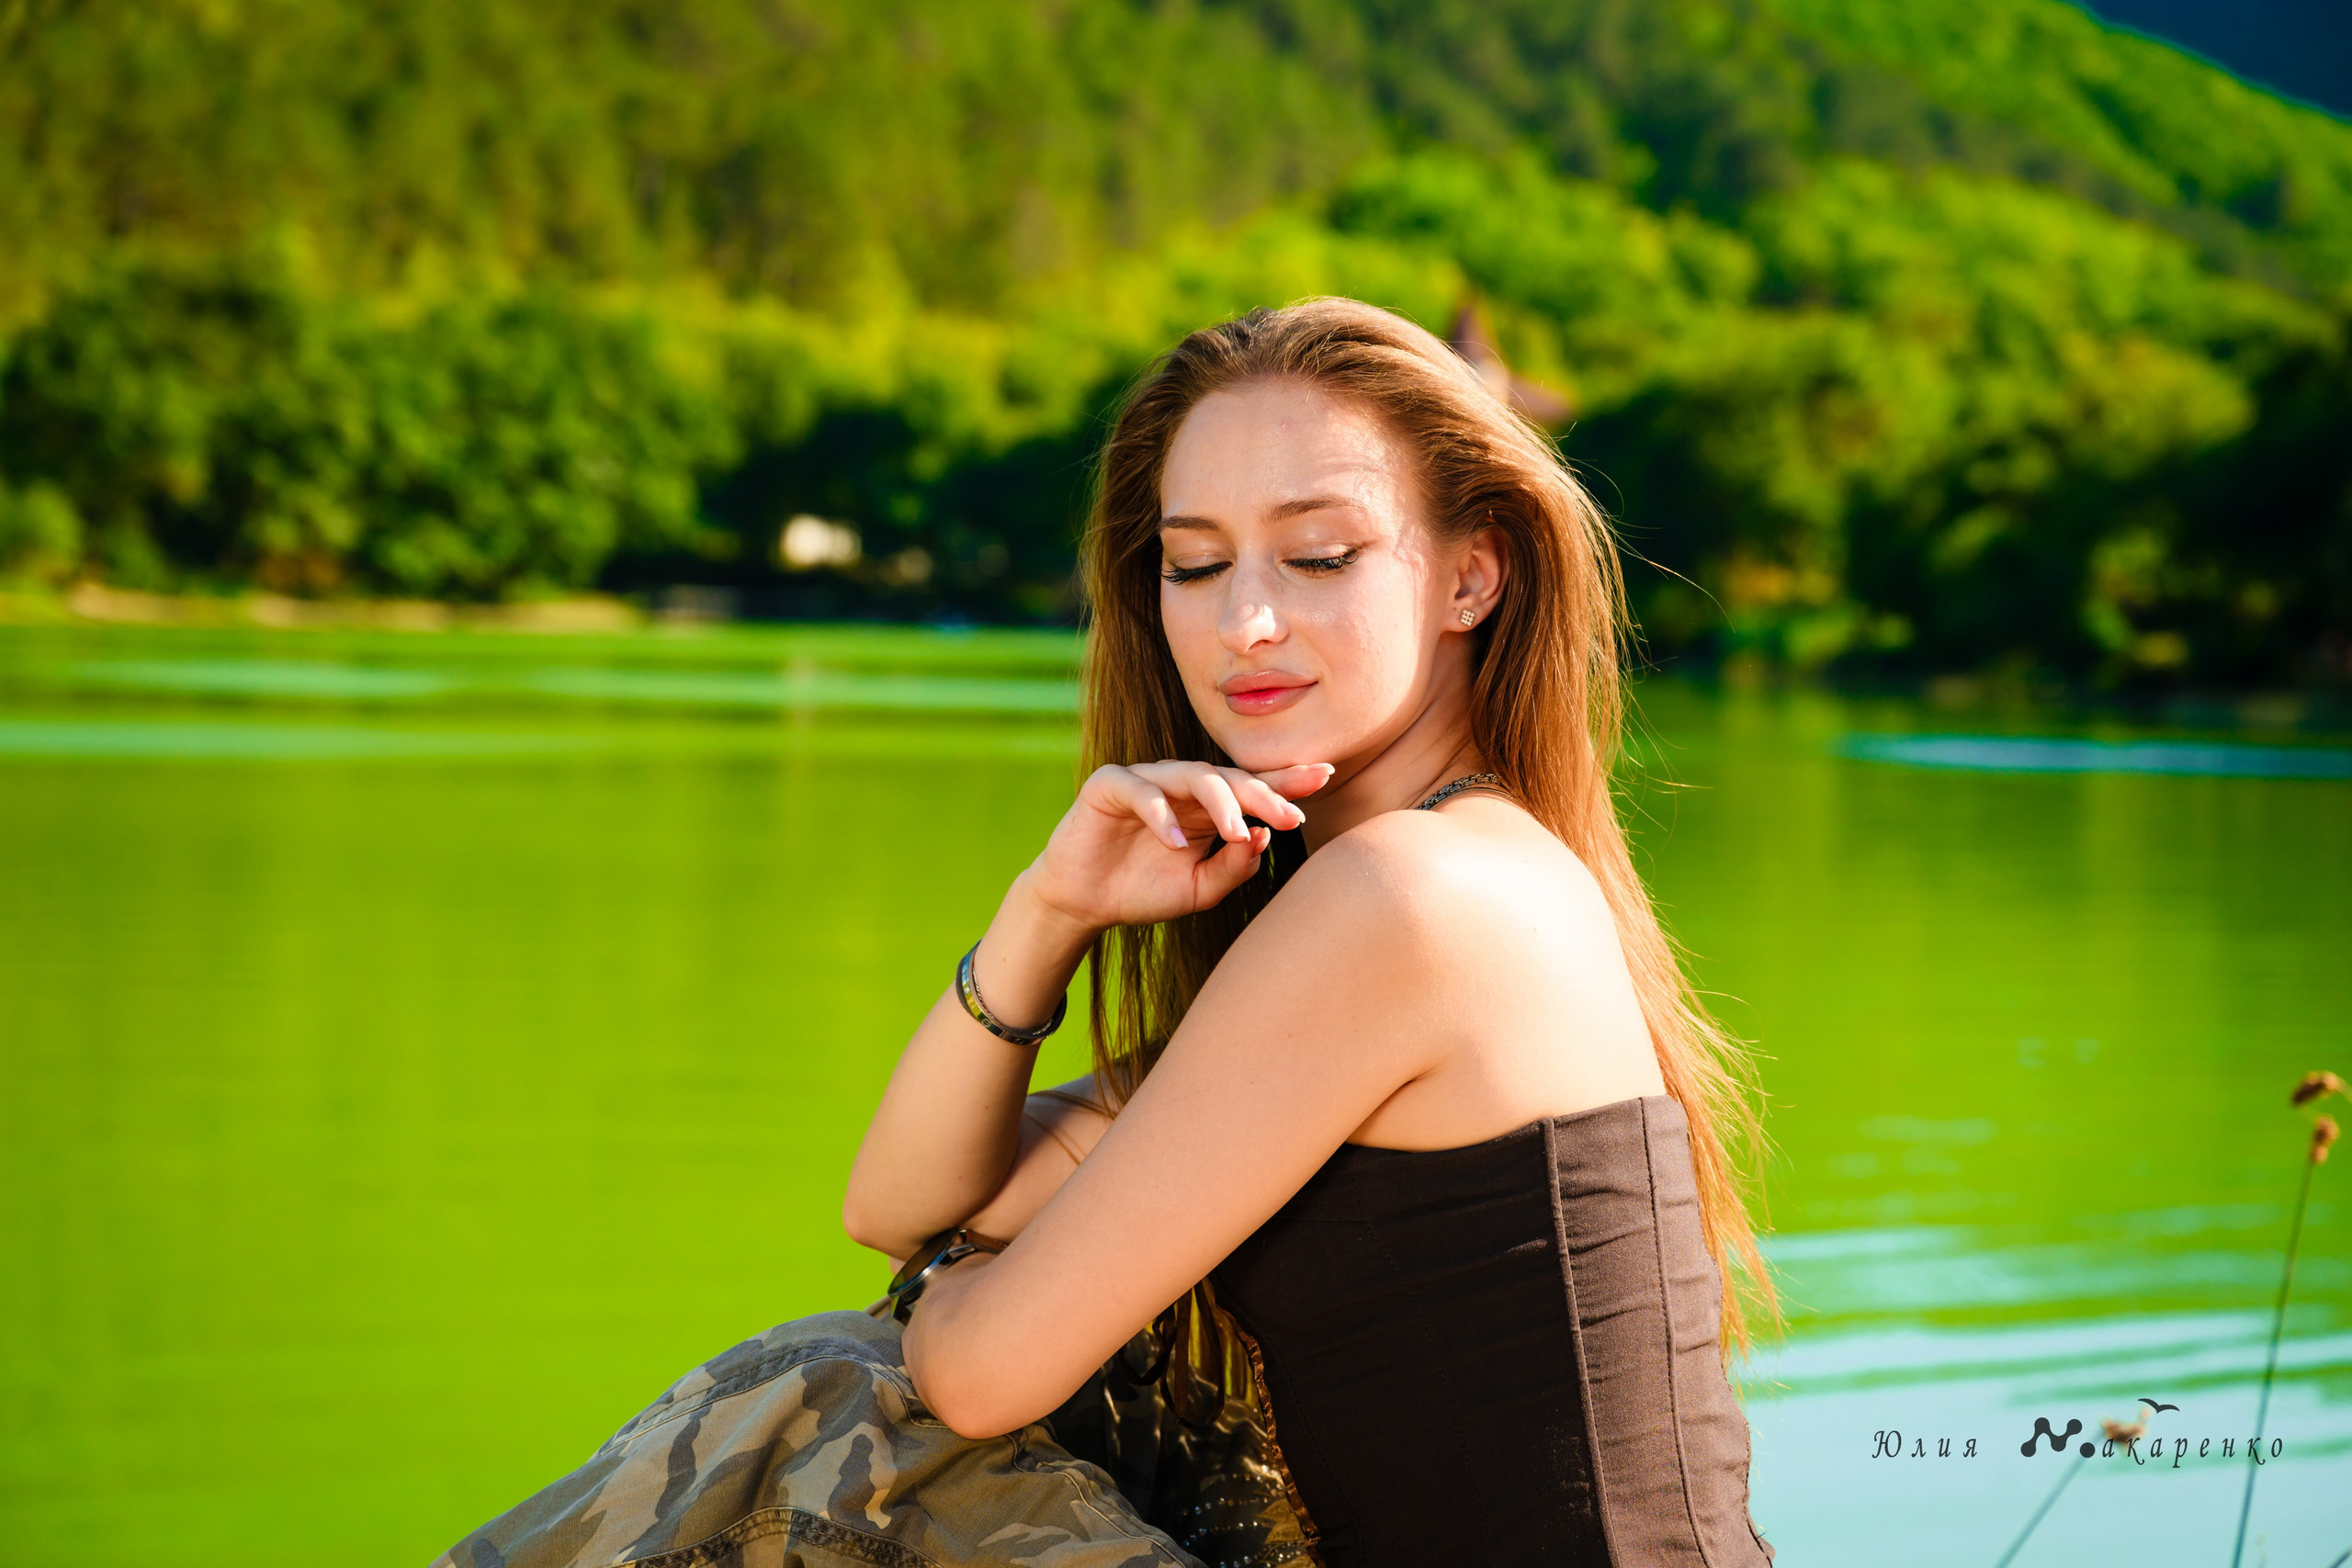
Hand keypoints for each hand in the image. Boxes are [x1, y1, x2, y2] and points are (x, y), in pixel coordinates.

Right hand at [1021, 761, 1332, 934]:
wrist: (1083, 903)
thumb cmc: (1143, 891)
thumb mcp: (1199, 890)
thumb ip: (1233, 868)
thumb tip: (1262, 839)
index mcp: (1208, 807)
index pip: (1253, 787)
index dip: (1286, 780)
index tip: (1325, 775)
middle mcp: (1182, 787)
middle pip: (1231, 777)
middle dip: (1263, 793)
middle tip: (1289, 815)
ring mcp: (1147, 780)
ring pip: (1193, 775)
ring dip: (1220, 803)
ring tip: (1237, 832)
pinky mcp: (1110, 785)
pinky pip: (1140, 790)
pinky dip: (1160, 814)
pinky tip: (1176, 842)